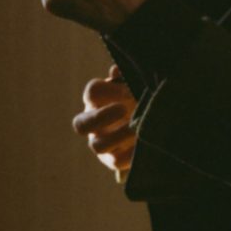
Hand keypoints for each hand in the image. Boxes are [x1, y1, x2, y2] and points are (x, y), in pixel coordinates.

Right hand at [75, 64, 136, 179]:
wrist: (149, 124)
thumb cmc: (138, 98)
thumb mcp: (134, 86)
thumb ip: (126, 78)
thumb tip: (117, 71)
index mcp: (95, 101)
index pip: (92, 93)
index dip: (109, 90)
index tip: (129, 90)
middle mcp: (92, 123)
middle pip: (82, 124)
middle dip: (102, 116)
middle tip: (123, 110)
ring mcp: (101, 144)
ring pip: (98, 146)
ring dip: (119, 136)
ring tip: (137, 128)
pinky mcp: (113, 160)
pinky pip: (117, 160)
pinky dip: (131, 153)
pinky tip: (144, 143)